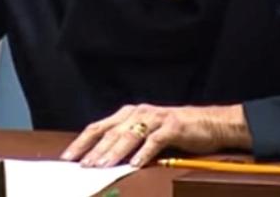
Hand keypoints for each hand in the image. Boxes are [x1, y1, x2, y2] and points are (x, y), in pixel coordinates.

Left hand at [60, 103, 250, 167]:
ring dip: (114, 152)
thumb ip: (126, 142)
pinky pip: (155, 141)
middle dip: (94, 149)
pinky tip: (134, 164)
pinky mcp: (173, 127)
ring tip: (103, 166)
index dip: (82, 142)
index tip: (68, 157)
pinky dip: (143, 152)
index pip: (99, 127)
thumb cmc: (176, 131)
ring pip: (129, 135)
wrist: (211, 123)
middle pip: (110, 131)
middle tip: (83, 166)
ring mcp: (156, 118)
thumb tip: (100, 160)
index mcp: (129, 114)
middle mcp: (140, 112)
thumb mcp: (147, 133)